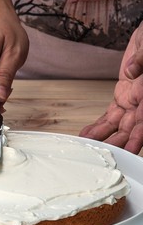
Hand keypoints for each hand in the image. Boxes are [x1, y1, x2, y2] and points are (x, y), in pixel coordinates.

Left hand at [80, 23, 142, 153]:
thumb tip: (131, 70)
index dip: (140, 135)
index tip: (133, 149)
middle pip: (132, 128)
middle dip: (119, 143)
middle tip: (105, 155)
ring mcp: (133, 102)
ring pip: (119, 126)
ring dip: (104, 138)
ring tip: (89, 148)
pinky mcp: (122, 98)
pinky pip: (110, 116)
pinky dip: (98, 126)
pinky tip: (87, 135)